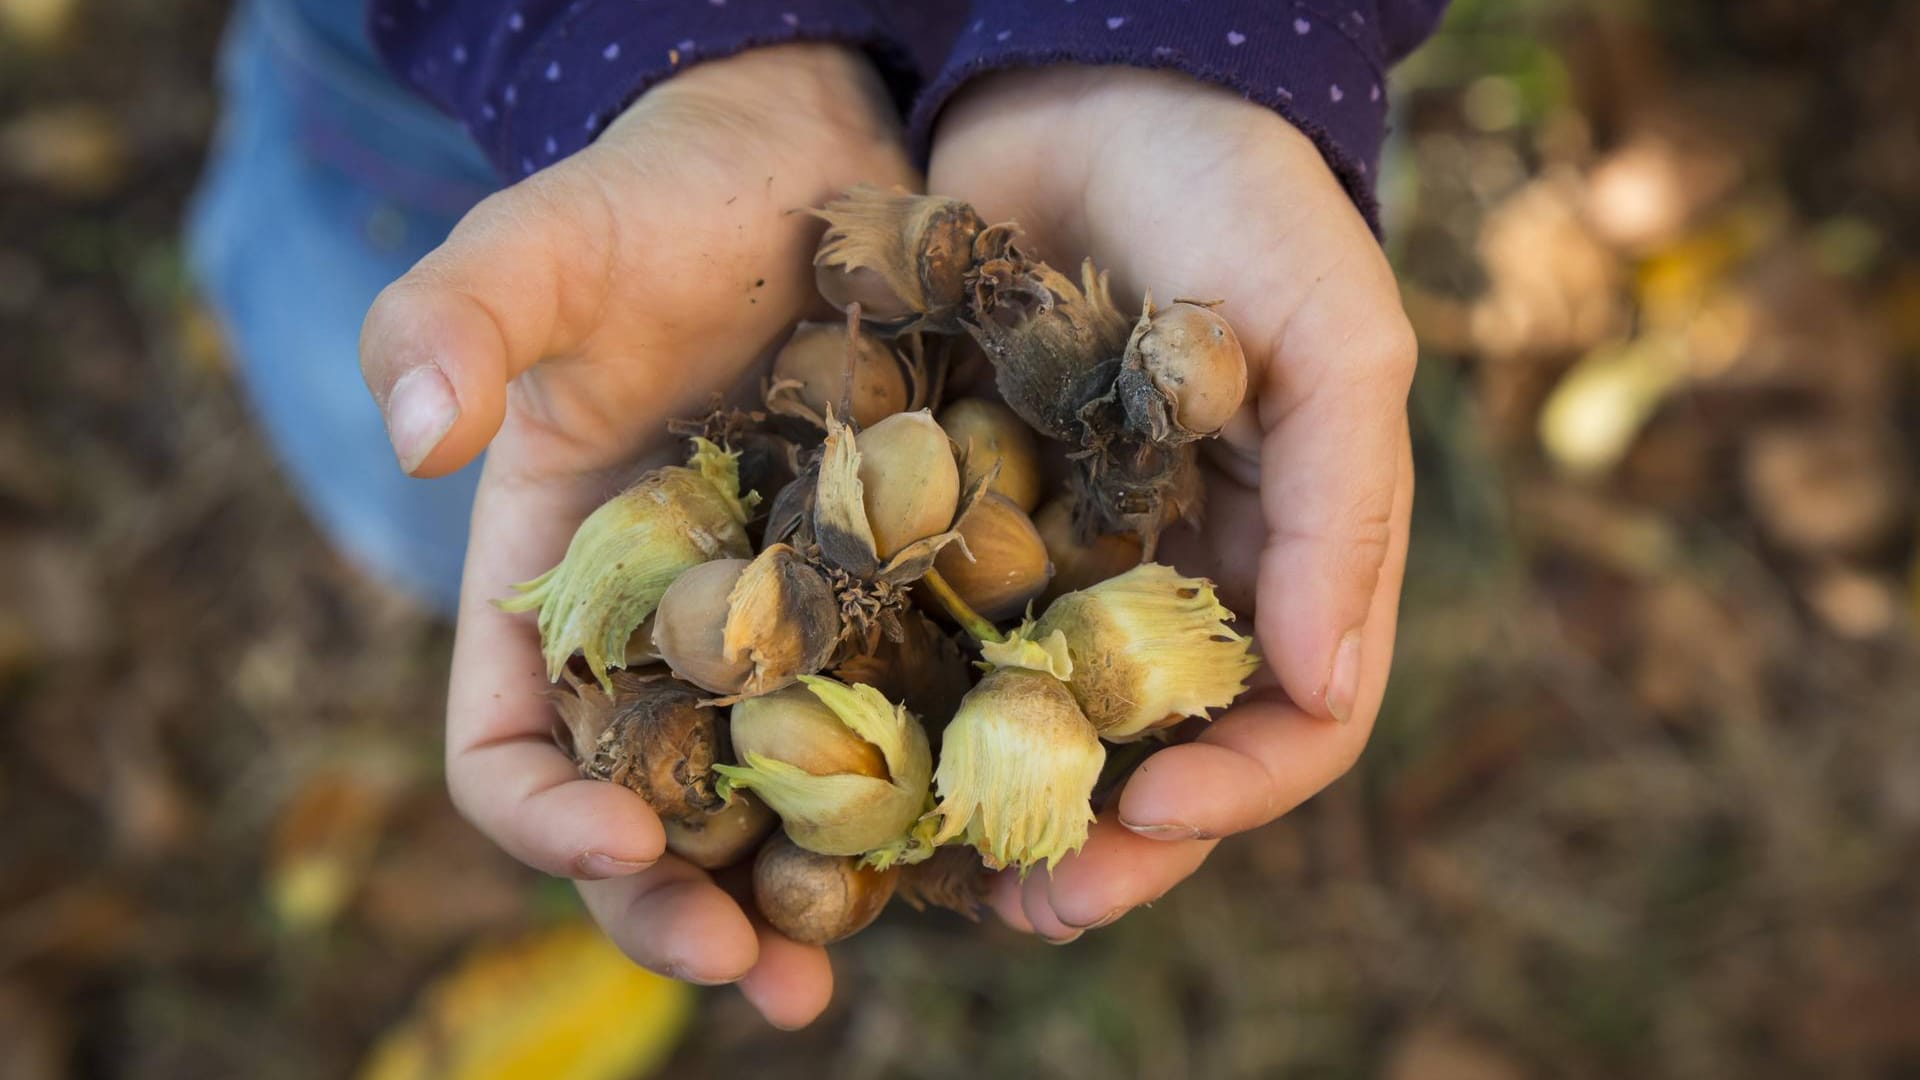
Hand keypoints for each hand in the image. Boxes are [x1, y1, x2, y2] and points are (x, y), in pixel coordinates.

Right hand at [358, 44, 915, 1027]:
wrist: (811, 169)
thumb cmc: (659, 205)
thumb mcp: (547, 243)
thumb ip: (459, 317)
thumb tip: (416, 430)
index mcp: (556, 594)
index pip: (511, 748)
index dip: (546, 819)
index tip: (621, 843)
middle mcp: (667, 646)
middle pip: (648, 820)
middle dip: (685, 907)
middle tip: (757, 972)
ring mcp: (786, 643)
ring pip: (779, 808)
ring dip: (808, 900)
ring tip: (848, 968)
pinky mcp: (895, 617)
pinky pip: (901, 736)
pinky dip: (922, 807)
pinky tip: (975, 854)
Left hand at [928, 66, 1415, 940]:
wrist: (1084, 80)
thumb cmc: (1235, 197)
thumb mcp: (1326, 332)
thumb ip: (1339, 506)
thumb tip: (1322, 689)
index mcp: (1284, 551)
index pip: (1294, 716)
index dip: (1243, 786)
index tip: (1163, 811)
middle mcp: (1176, 575)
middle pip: (1159, 753)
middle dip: (1111, 841)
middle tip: (1035, 908)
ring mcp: (1067, 554)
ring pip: (1042, 722)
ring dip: (1002, 806)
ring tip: (939, 874)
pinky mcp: (960, 514)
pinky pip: (940, 633)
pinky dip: (912, 702)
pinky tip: (860, 750)